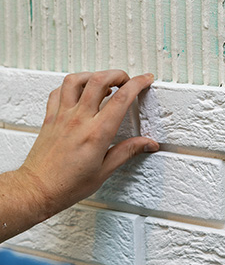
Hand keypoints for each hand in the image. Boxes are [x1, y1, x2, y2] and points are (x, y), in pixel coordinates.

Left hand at [15, 70, 158, 218]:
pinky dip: (72, 86)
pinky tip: (80, 93)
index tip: (146, 80)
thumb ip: (127, 151)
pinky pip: (59, 91)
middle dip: (117, 74)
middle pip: (99, 80)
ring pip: (76, 80)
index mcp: (96, 133)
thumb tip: (147, 143)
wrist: (38, 189)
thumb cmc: (68, 184)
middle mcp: (79, 120)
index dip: (137, 84)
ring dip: (93, 76)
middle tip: (126, 81)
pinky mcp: (50, 117)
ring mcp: (62, 116)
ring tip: (104, 83)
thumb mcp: (105, 171)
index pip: (121, 99)